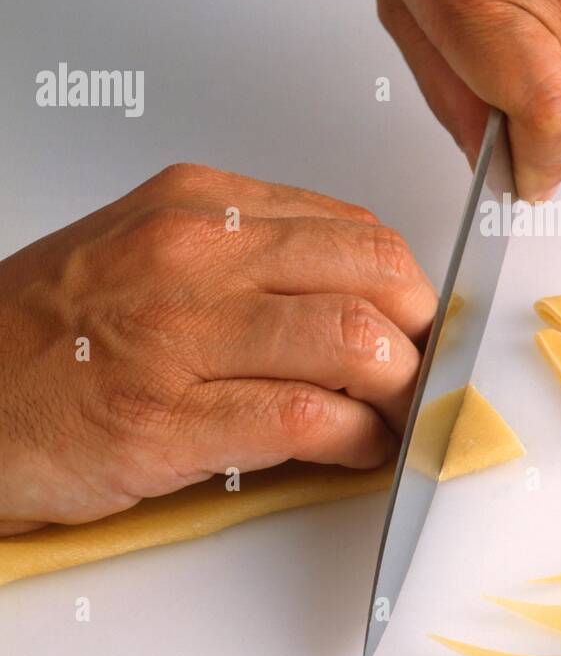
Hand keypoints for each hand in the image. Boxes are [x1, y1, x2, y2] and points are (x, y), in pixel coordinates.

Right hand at [0, 165, 435, 533]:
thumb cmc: (45, 333)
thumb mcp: (145, 250)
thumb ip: (245, 257)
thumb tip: (352, 292)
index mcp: (197, 205)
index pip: (355, 231)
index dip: (405, 287)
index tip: (415, 323)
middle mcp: (193, 256)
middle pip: (375, 276)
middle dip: (419, 333)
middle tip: (417, 371)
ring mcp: (179, 336)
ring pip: (355, 342)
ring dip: (398, 392)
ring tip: (392, 418)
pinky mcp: (165, 420)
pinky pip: (306, 419)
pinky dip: (356, 440)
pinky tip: (356, 450)